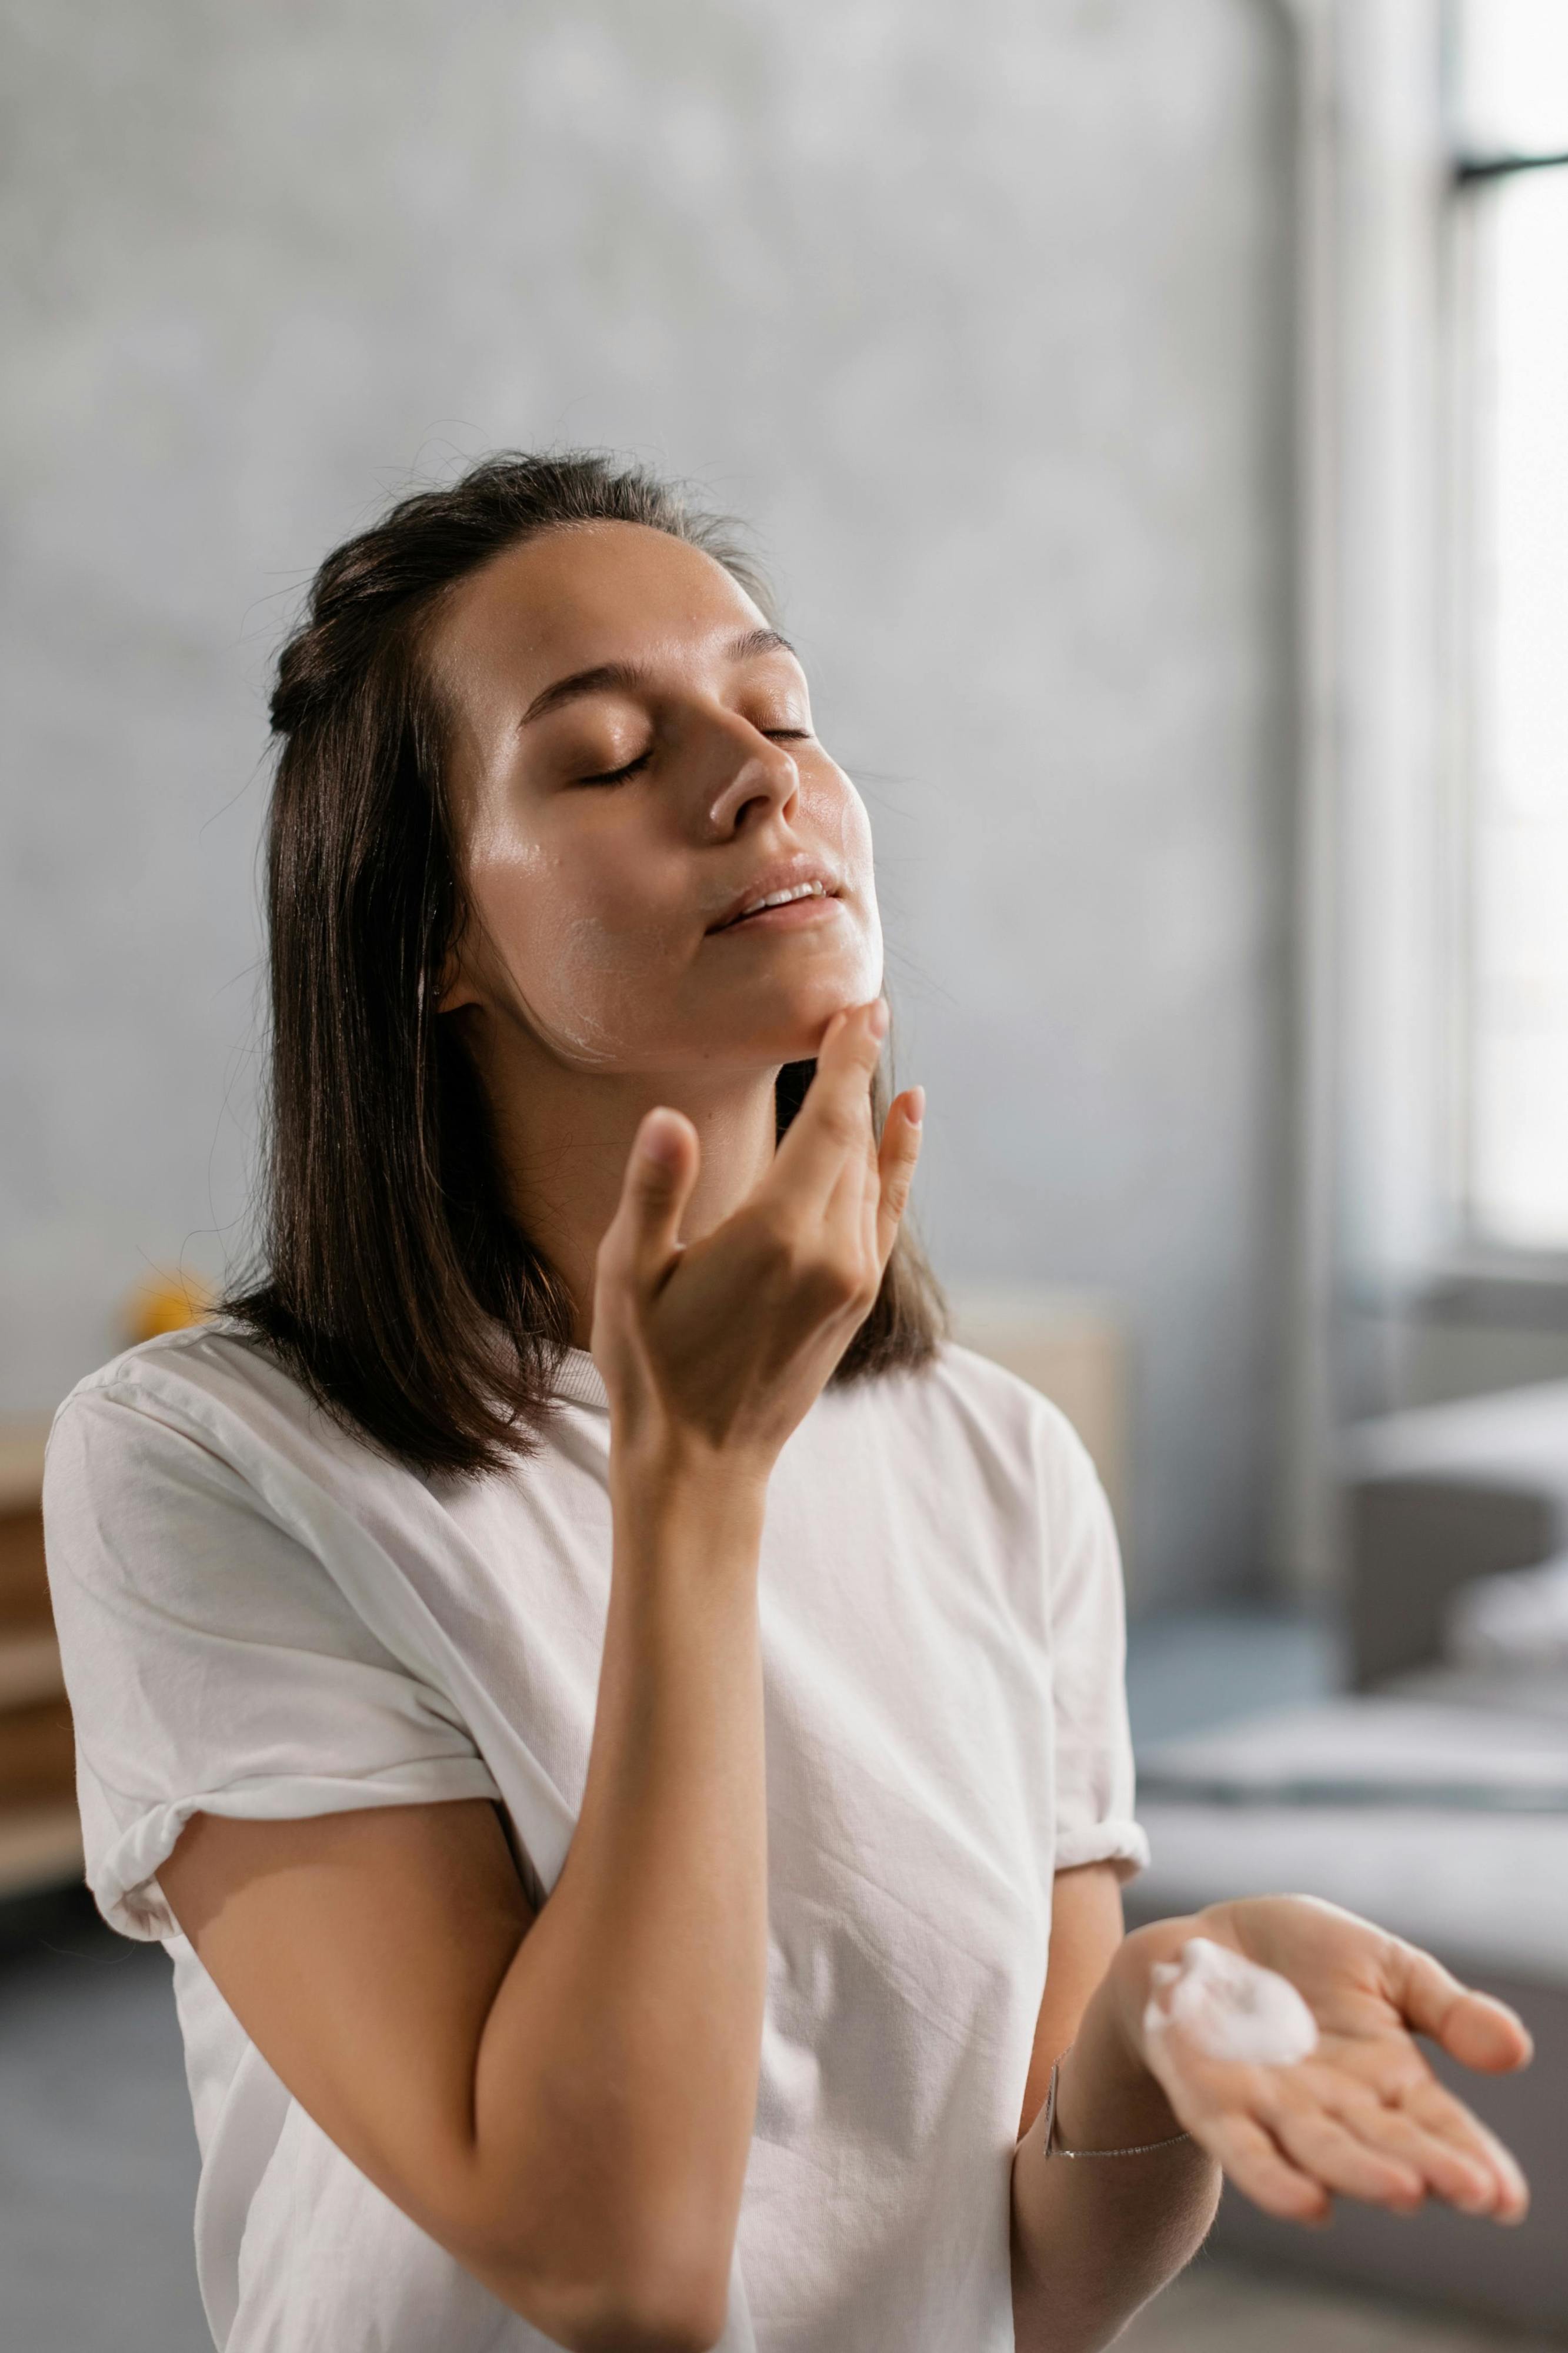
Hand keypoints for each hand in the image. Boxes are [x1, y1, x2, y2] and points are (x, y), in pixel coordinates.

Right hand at [591, 1000, 922, 1472]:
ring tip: (879, 1054)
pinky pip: (885, 1214)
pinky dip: (896, 1166)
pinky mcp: (854, 1302)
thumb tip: (667, 1121)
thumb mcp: (631, 1277)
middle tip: (863, 1007)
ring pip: (872, 1176)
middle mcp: (833, 1254)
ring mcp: (852, 1280)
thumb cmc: (651, 1368)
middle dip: (859, 1072)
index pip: (830, 1124)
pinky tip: (904, 1128)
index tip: (861, 1005)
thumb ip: (655, 1193)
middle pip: (857, 1141)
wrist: (701, 1464)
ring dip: (876, 1115)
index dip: (848, 1060)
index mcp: (778, 1235)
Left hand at [1114, 1896, 1531, 2226]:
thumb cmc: (1301, 1957)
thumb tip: (1517, 2050)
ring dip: (1360, 2174)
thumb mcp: (1385, 1965)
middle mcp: (1337, 2107)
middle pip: (1387, 2145)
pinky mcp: (1214, 2101)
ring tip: (1405, 2191)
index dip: (1471, 2159)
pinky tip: (1307, 2204)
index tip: (1505, 2195)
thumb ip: (1446, 2009)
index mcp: (1387, 2078)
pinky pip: (1243, 2146)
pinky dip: (1271, 2176)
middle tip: (1474, 2191)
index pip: (1437, 2127)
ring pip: (1321, 2151)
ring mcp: (1275, 2109)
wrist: (1202, 1944)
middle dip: (1429, 2169)